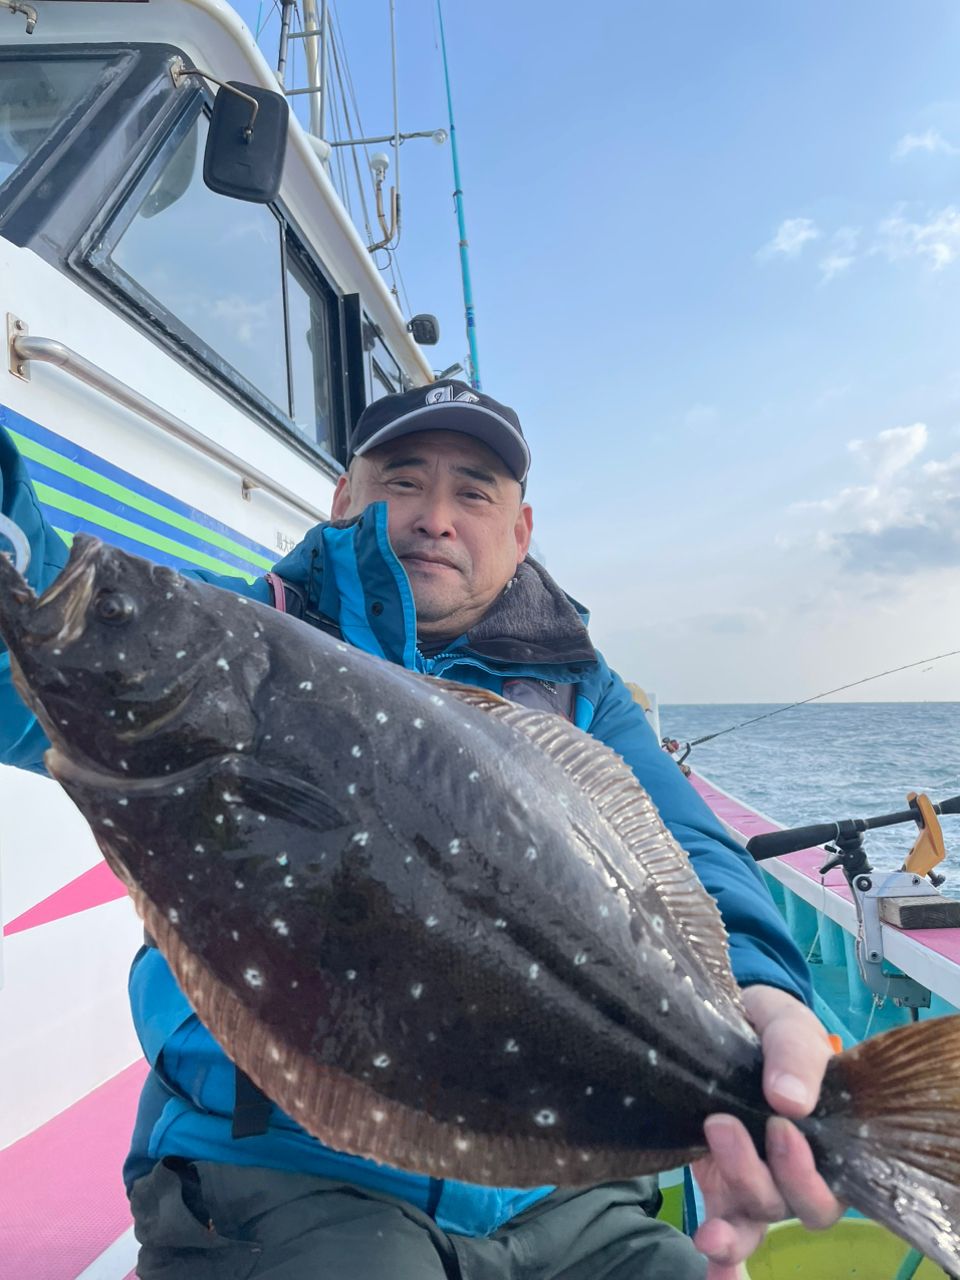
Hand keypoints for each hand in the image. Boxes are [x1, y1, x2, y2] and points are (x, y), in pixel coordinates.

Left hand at [691, 985, 843, 1279]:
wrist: (729, 1018)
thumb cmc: (772, 1026)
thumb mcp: (788, 1024)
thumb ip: (795, 1053)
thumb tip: (790, 1099)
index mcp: (830, 1141)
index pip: (836, 1187)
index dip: (808, 1174)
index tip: (782, 1125)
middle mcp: (796, 1170)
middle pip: (795, 1207)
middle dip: (763, 1175)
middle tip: (726, 1122)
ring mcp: (756, 1179)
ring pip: (755, 1217)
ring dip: (732, 1200)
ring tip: (707, 1136)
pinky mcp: (718, 1181)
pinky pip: (724, 1228)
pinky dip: (720, 1250)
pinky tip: (707, 1249)